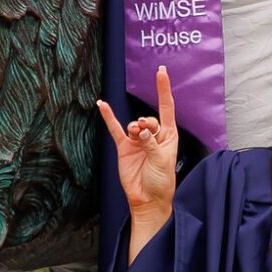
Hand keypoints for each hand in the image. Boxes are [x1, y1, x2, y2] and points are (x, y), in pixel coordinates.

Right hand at [97, 68, 178, 229]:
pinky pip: (115, 129)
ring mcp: (138, 140)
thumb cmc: (161, 182)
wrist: (147, 200)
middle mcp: (153, 136)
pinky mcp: (124, 147)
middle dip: (147, 122)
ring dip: (135, 127)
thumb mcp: (162, 162)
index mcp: (168, 136)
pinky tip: (102, 105)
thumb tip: (141, 129)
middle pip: (149, 118)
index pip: (167, 108)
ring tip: (136, 136)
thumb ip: (151, 143)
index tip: (161, 71)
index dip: (164, 90)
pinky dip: (109, 117)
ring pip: (133, 124)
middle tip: (144, 131)